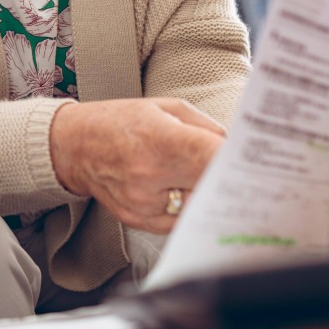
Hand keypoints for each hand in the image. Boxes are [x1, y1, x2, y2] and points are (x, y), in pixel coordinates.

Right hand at [50, 98, 225, 233]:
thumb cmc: (119, 122)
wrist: (73, 146)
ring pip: (198, 206)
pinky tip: (177, 190)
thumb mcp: (165, 107)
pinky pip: (180, 220)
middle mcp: (150, 174)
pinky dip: (185, 207)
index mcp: (160, 139)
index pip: (212, 157)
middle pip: (211, 187)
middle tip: (237, 173)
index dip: (237, 161)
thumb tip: (237, 149)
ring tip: (197, 177)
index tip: (254, 163)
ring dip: (204, 194)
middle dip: (226, 179)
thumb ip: (206, 128)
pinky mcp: (139, 220)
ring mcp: (143, 202)